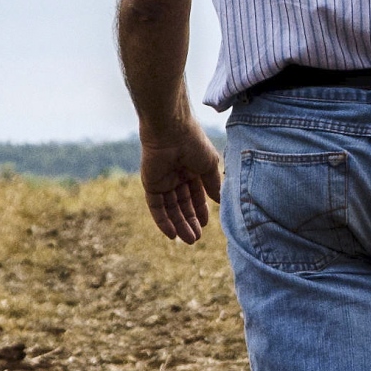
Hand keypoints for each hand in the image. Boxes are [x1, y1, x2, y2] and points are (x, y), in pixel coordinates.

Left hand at [138, 121, 222, 243]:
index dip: (200, 210)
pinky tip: (172, 234)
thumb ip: (213, 184)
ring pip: (171, 208)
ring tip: (189, 240)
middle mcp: (177, 176)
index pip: (196, 194)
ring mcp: (163, 181)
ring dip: (179, 225)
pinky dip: (163, 221)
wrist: (171, 130)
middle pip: (182, 204)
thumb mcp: (209, 165)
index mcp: (191, 169)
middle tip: (196, 239)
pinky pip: (157, 207)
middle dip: (189, 221)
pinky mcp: (151, 185)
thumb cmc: (194, 143)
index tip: (205, 224)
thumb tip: (220, 201)